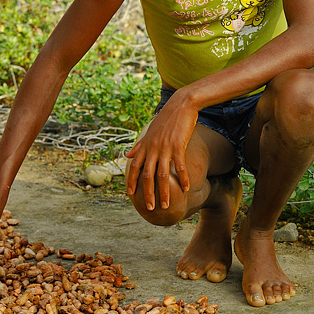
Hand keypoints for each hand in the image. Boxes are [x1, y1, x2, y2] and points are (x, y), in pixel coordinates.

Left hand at [126, 89, 197, 211]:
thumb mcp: (149, 131)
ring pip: (162, 175)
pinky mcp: (178, 146)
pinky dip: (183, 179)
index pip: (134, 167)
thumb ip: (138, 145)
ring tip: (166, 205)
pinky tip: (186, 189)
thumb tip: (127, 154)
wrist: (181, 105)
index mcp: (145, 145)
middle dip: (147, 193)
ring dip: (164, 192)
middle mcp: (152, 148)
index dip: (131, 181)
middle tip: (150, 208)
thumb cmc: (166, 119)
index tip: (130, 195)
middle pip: (147, 175)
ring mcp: (165, 148)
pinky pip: (180, 167)